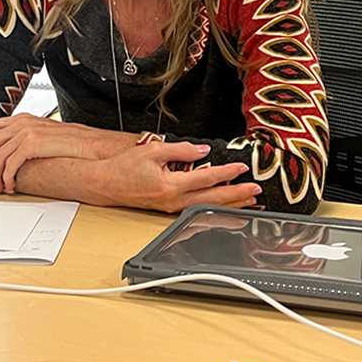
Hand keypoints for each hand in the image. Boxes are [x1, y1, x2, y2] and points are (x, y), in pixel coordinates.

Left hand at [0, 114, 134, 194]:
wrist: (90, 146)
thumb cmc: (70, 144)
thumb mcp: (42, 135)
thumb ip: (25, 139)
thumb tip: (9, 152)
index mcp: (21, 119)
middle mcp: (21, 123)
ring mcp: (26, 132)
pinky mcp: (32, 144)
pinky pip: (9, 163)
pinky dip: (6, 177)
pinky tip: (11, 185)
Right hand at [95, 141, 261, 212]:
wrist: (107, 183)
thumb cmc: (125, 167)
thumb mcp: (152, 150)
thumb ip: (180, 150)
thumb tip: (202, 151)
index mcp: (170, 185)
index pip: (206, 178)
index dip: (226, 173)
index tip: (241, 168)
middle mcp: (174, 201)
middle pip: (213, 199)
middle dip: (237, 195)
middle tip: (255, 190)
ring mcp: (172, 208)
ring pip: (208, 208)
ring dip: (230, 205)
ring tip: (248, 201)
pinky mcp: (169, 209)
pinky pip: (198, 210)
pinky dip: (215, 209)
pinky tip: (224, 209)